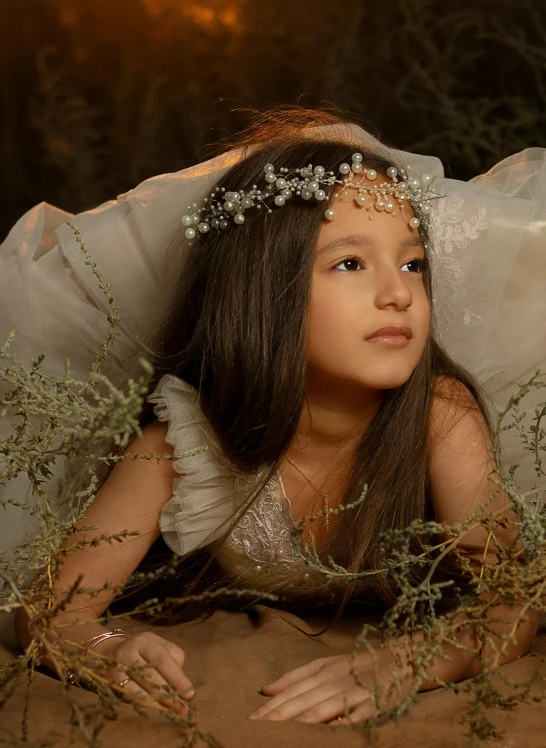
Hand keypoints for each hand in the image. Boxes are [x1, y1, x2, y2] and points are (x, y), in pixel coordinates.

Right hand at [90, 631, 194, 714]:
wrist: (104, 653)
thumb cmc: (139, 652)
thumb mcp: (156, 647)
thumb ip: (172, 659)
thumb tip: (181, 682)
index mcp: (144, 640)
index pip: (163, 659)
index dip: (177, 677)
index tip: (190, 694)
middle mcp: (128, 651)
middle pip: (150, 673)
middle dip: (168, 692)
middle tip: (182, 708)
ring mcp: (116, 666)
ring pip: (138, 685)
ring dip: (157, 700)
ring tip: (171, 710)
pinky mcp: (108, 680)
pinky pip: (127, 693)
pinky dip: (141, 701)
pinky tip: (153, 707)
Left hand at [248, 648, 412, 724]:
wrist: (400, 657)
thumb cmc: (358, 663)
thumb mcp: (325, 663)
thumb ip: (295, 676)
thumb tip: (265, 689)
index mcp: (321, 672)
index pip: (291, 691)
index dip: (271, 706)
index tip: (251, 719)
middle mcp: (334, 680)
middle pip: (302, 700)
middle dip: (279, 715)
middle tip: (258, 729)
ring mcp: (354, 691)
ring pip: (325, 706)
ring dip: (305, 719)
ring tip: (286, 731)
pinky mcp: (374, 702)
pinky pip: (357, 714)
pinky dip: (344, 722)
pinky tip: (332, 729)